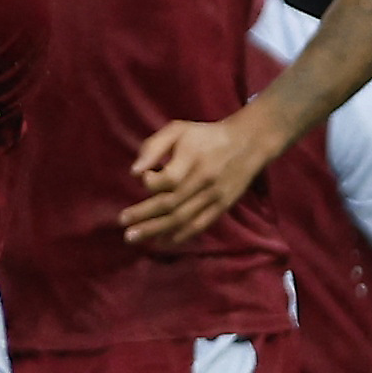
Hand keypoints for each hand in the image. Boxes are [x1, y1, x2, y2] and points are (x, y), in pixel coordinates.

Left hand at [119, 110, 280, 247]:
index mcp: (193, 158)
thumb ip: (153, 146)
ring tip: (134, 238)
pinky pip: (199, 225)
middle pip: (171, 204)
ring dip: (156, 231)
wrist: (248, 143)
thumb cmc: (205, 136)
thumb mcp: (179, 130)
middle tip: (123, 225)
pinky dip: (180, 236)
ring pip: (183, 218)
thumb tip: (134, 172)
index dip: (150, 183)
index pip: (169, 179)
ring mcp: (214, 196)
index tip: (142, 179)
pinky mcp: (222, 206)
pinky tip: (162, 242)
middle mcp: (204, 179)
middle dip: (144, 216)